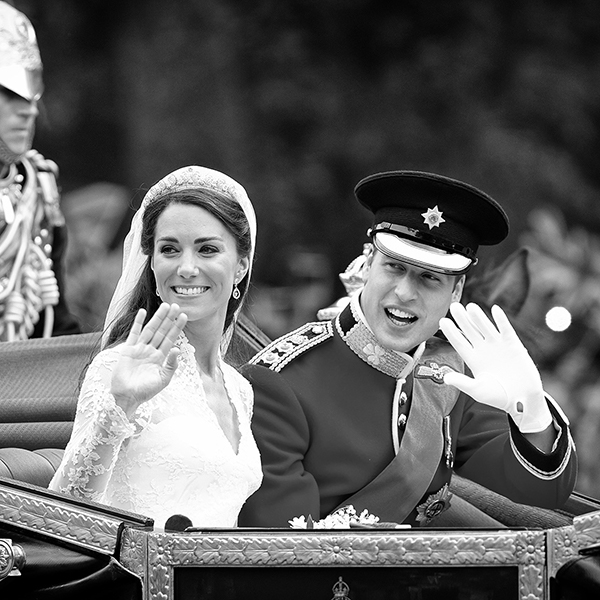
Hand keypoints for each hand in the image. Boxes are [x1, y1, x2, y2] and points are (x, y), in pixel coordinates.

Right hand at [111, 303, 187, 416]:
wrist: (127, 398)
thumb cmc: (145, 391)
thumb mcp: (163, 379)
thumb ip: (171, 365)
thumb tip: (177, 349)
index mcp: (160, 357)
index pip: (171, 338)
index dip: (177, 327)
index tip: (184, 316)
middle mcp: (151, 351)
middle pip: (162, 331)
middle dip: (169, 319)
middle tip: (177, 305)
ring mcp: (139, 349)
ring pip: (151, 329)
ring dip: (158, 318)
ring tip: (165, 306)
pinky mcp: (128, 350)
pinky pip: (134, 334)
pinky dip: (138, 323)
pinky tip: (143, 312)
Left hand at [439, 302, 551, 432]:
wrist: (523, 400)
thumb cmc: (499, 397)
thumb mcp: (478, 391)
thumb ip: (463, 383)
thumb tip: (445, 378)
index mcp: (473, 360)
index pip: (459, 342)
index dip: (451, 332)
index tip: (442, 321)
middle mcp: (483, 350)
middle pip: (470, 331)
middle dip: (462, 319)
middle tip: (453, 306)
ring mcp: (498, 346)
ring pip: (486, 328)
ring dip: (479, 317)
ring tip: (470, 306)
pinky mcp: (513, 345)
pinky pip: (506, 330)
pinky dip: (501, 320)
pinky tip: (495, 309)